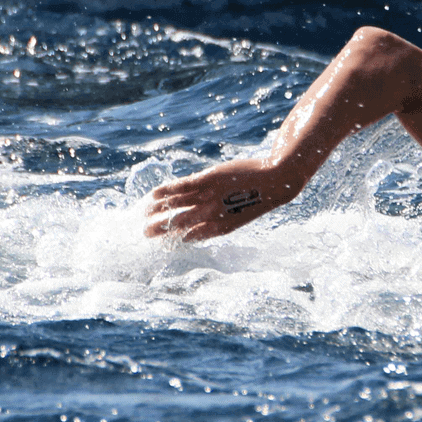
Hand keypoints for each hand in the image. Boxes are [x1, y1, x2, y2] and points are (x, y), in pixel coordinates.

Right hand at [144, 158, 302, 241]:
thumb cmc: (260, 198)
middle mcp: (211, 215)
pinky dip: (165, 191)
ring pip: (174, 205)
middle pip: (176, 225)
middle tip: (145, 233)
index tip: (162, 242)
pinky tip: (154, 194)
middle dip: (158, 230)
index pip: (188, 237)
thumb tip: (200, 227)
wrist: (277, 180)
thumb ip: (218, 222)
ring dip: (156, 210)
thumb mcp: (239, 217)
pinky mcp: (208, 179)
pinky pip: (181, 187)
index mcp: (220, 229)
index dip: (172, 240)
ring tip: (145, 213)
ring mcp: (208, 196)